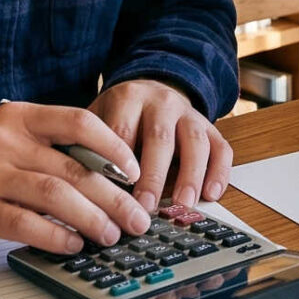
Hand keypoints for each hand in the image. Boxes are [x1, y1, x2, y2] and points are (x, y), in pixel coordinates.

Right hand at [0, 101, 146, 253]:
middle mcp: (3, 139)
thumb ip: (48, 150)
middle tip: (137, 218)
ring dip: (92, 219)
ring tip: (112, 235)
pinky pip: (27, 224)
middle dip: (114, 196)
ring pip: (56, 195)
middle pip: (74, 167)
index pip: (78, 122)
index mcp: (18, 117)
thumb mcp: (6, 142)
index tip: (135, 172)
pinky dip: (57, 236)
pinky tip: (73, 245)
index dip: (114, 147)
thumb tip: (109, 177)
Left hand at [90, 78, 232, 212]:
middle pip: (160, 137)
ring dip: (190, 174)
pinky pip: (221, 147)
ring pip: (195, 141)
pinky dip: (220, 171)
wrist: (152, 90)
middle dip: (153, 175)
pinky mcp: (209, 126)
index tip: (114, 194)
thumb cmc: (119, 117)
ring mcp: (189, 113)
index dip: (118, 163)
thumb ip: (89, 147)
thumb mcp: (97, 120)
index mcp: (128, 98)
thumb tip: (77, 188)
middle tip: (146, 208)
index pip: (122, 131)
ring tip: (183, 204)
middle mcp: (161, 101)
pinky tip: (212, 193)